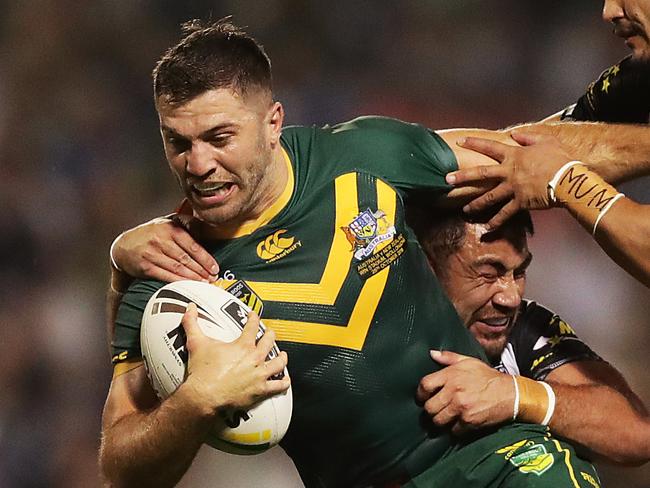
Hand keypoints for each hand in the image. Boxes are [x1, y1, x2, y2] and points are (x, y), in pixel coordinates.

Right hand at [112, 217, 218, 282]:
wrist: (124, 246)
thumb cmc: (151, 234)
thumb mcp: (167, 222)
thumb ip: (186, 223)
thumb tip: (206, 226)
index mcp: (169, 228)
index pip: (192, 245)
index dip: (205, 258)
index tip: (215, 267)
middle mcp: (160, 240)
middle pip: (186, 258)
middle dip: (202, 270)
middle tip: (213, 278)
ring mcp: (152, 253)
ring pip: (177, 268)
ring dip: (193, 278)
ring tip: (204, 283)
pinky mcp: (146, 266)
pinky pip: (165, 276)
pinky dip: (178, 281)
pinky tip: (188, 285)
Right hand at [182, 304, 289, 413]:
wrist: (204, 397)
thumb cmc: (202, 373)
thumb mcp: (196, 344)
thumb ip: (192, 323)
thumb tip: (190, 308)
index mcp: (242, 346)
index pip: (252, 326)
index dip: (254, 318)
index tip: (254, 316)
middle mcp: (254, 358)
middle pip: (269, 341)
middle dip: (270, 335)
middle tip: (269, 333)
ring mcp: (259, 375)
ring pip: (278, 363)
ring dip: (282, 358)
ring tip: (282, 355)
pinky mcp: (260, 390)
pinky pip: (278, 386)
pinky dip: (283, 382)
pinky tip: (285, 381)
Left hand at [416, 350, 513, 434]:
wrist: (510, 393)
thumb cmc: (488, 377)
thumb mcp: (468, 362)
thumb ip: (448, 357)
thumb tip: (431, 353)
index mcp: (451, 375)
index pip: (425, 385)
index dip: (420, 393)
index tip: (422, 397)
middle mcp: (453, 391)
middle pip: (429, 407)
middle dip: (430, 410)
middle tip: (435, 410)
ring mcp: (461, 407)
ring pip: (438, 420)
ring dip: (440, 421)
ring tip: (444, 419)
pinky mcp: (469, 421)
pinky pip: (453, 430)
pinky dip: (455, 430)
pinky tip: (458, 424)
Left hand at [446, 132, 574, 228]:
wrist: (568, 179)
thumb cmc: (560, 159)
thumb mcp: (546, 141)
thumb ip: (528, 136)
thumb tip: (514, 133)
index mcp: (514, 155)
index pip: (489, 147)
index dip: (474, 143)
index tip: (460, 141)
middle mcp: (509, 172)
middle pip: (481, 174)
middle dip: (462, 177)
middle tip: (447, 179)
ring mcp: (513, 188)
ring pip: (489, 197)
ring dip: (475, 204)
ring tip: (465, 211)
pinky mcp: (520, 203)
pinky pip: (505, 214)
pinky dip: (496, 222)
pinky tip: (487, 228)